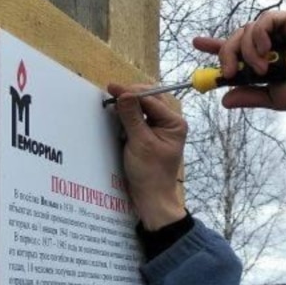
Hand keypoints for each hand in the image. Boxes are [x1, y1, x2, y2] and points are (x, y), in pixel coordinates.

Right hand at [105, 83, 186, 229]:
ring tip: (112, 102)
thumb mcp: (139, 143)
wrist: (152, 197)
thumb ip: (132, 117)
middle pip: (149, 100)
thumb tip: (124, 94)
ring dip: (128, 105)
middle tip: (110, 94)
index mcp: (175, 123)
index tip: (112, 88)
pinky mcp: (150, 136)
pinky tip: (117, 115)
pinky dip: (127, 116)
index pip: (152, 100)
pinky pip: (139, 119)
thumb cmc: (150, 173)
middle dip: (130, 96)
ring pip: (143, 108)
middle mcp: (170, 123)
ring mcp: (160, 129)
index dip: (131, 92)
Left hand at [192, 10, 285, 112]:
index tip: (197, 43)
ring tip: (261, 69)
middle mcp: (271, 40)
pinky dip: (258, 35)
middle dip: (226, 53)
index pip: (236, 46)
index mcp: (266, 55)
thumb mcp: (272, 97)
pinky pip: (264, 20)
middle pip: (236, 37)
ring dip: (246, 51)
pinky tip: (266, 50)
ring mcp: (281, 28)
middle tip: (226, 72)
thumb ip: (250, 95)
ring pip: (247, 29)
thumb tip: (224, 101)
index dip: (216, 44)